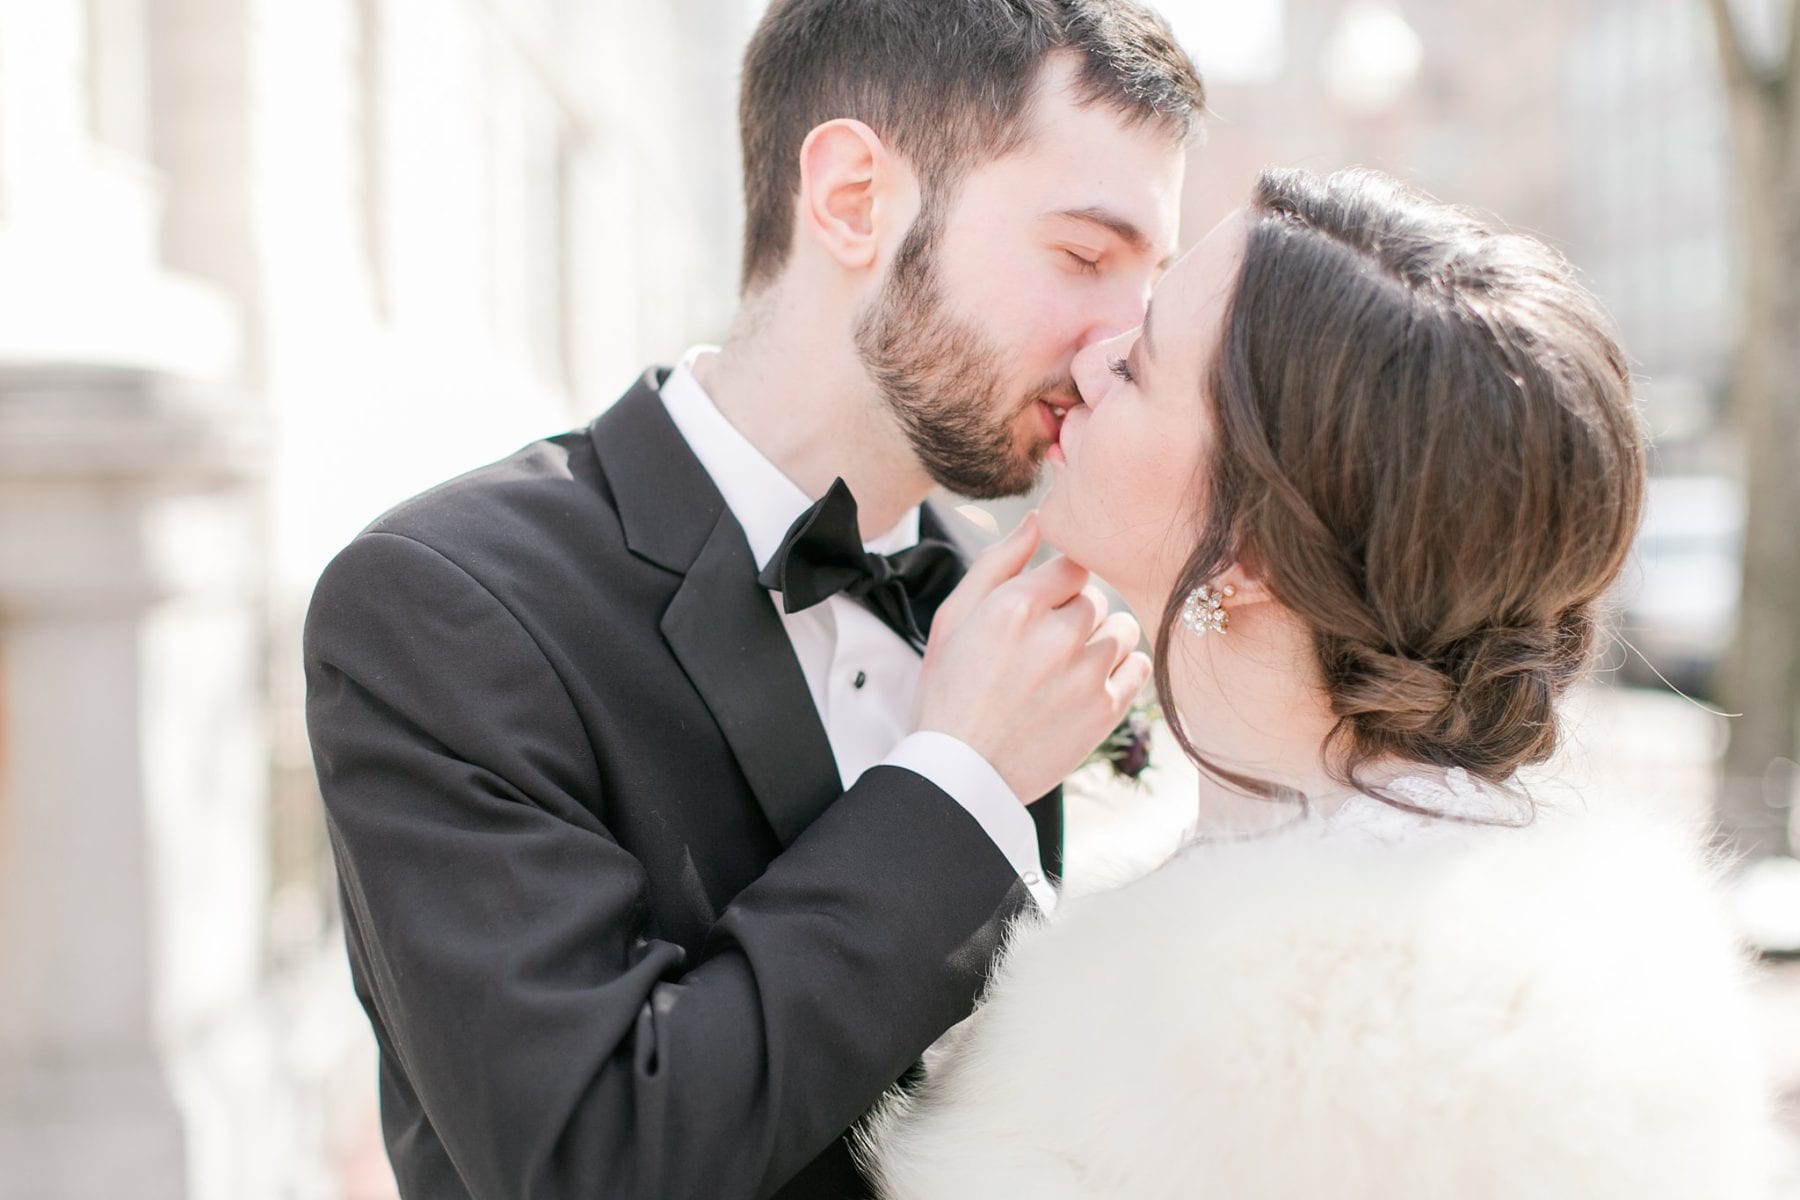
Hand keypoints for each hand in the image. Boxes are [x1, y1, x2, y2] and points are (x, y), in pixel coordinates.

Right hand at [917, 513, 1151, 801]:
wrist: (962, 774)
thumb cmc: (950, 692)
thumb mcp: (953, 618)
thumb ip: (997, 562)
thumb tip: (1040, 520)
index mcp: (1015, 605)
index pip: (1073, 563)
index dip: (1058, 585)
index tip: (1041, 609)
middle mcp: (1056, 634)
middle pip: (1097, 598)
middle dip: (1075, 616)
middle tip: (1043, 650)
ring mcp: (1086, 673)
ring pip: (1124, 629)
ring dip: (1102, 642)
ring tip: (1065, 671)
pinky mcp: (1107, 709)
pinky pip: (1140, 666)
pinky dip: (1121, 672)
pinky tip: (1086, 688)